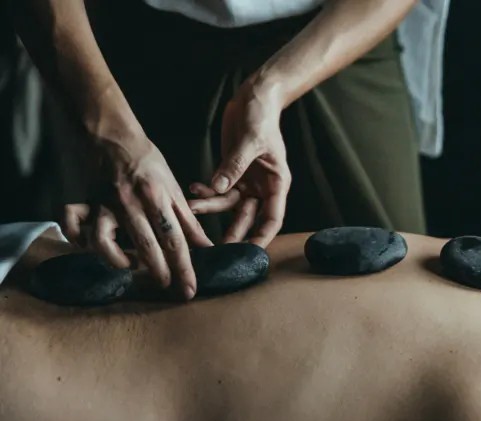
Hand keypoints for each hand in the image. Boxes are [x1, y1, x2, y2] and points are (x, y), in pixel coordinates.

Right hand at [64, 134, 212, 299]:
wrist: (114, 137)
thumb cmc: (149, 165)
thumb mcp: (175, 190)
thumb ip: (189, 222)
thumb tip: (207, 248)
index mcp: (157, 197)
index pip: (175, 239)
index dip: (184, 267)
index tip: (190, 288)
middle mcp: (130, 203)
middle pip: (146, 245)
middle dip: (160, 272)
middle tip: (170, 287)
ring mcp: (104, 204)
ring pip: (104, 241)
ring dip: (118, 260)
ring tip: (133, 266)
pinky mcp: (86, 203)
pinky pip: (72, 224)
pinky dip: (77, 239)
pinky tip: (89, 249)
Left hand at [188, 82, 290, 247]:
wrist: (254, 97)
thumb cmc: (261, 117)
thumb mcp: (251, 140)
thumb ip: (235, 165)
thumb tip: (218, 188)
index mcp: (277, 183)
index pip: (272, 219)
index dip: (262, 238)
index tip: (249, 254)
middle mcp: (263, 187)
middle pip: (248, 218)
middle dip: (232, 232)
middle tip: (214, 248)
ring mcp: (247, 181)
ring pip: (229, 205)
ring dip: (211, 207)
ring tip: (192, 206)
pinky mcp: (231, 173)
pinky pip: (217, 189)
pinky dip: (206, 190)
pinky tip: (194, 188)